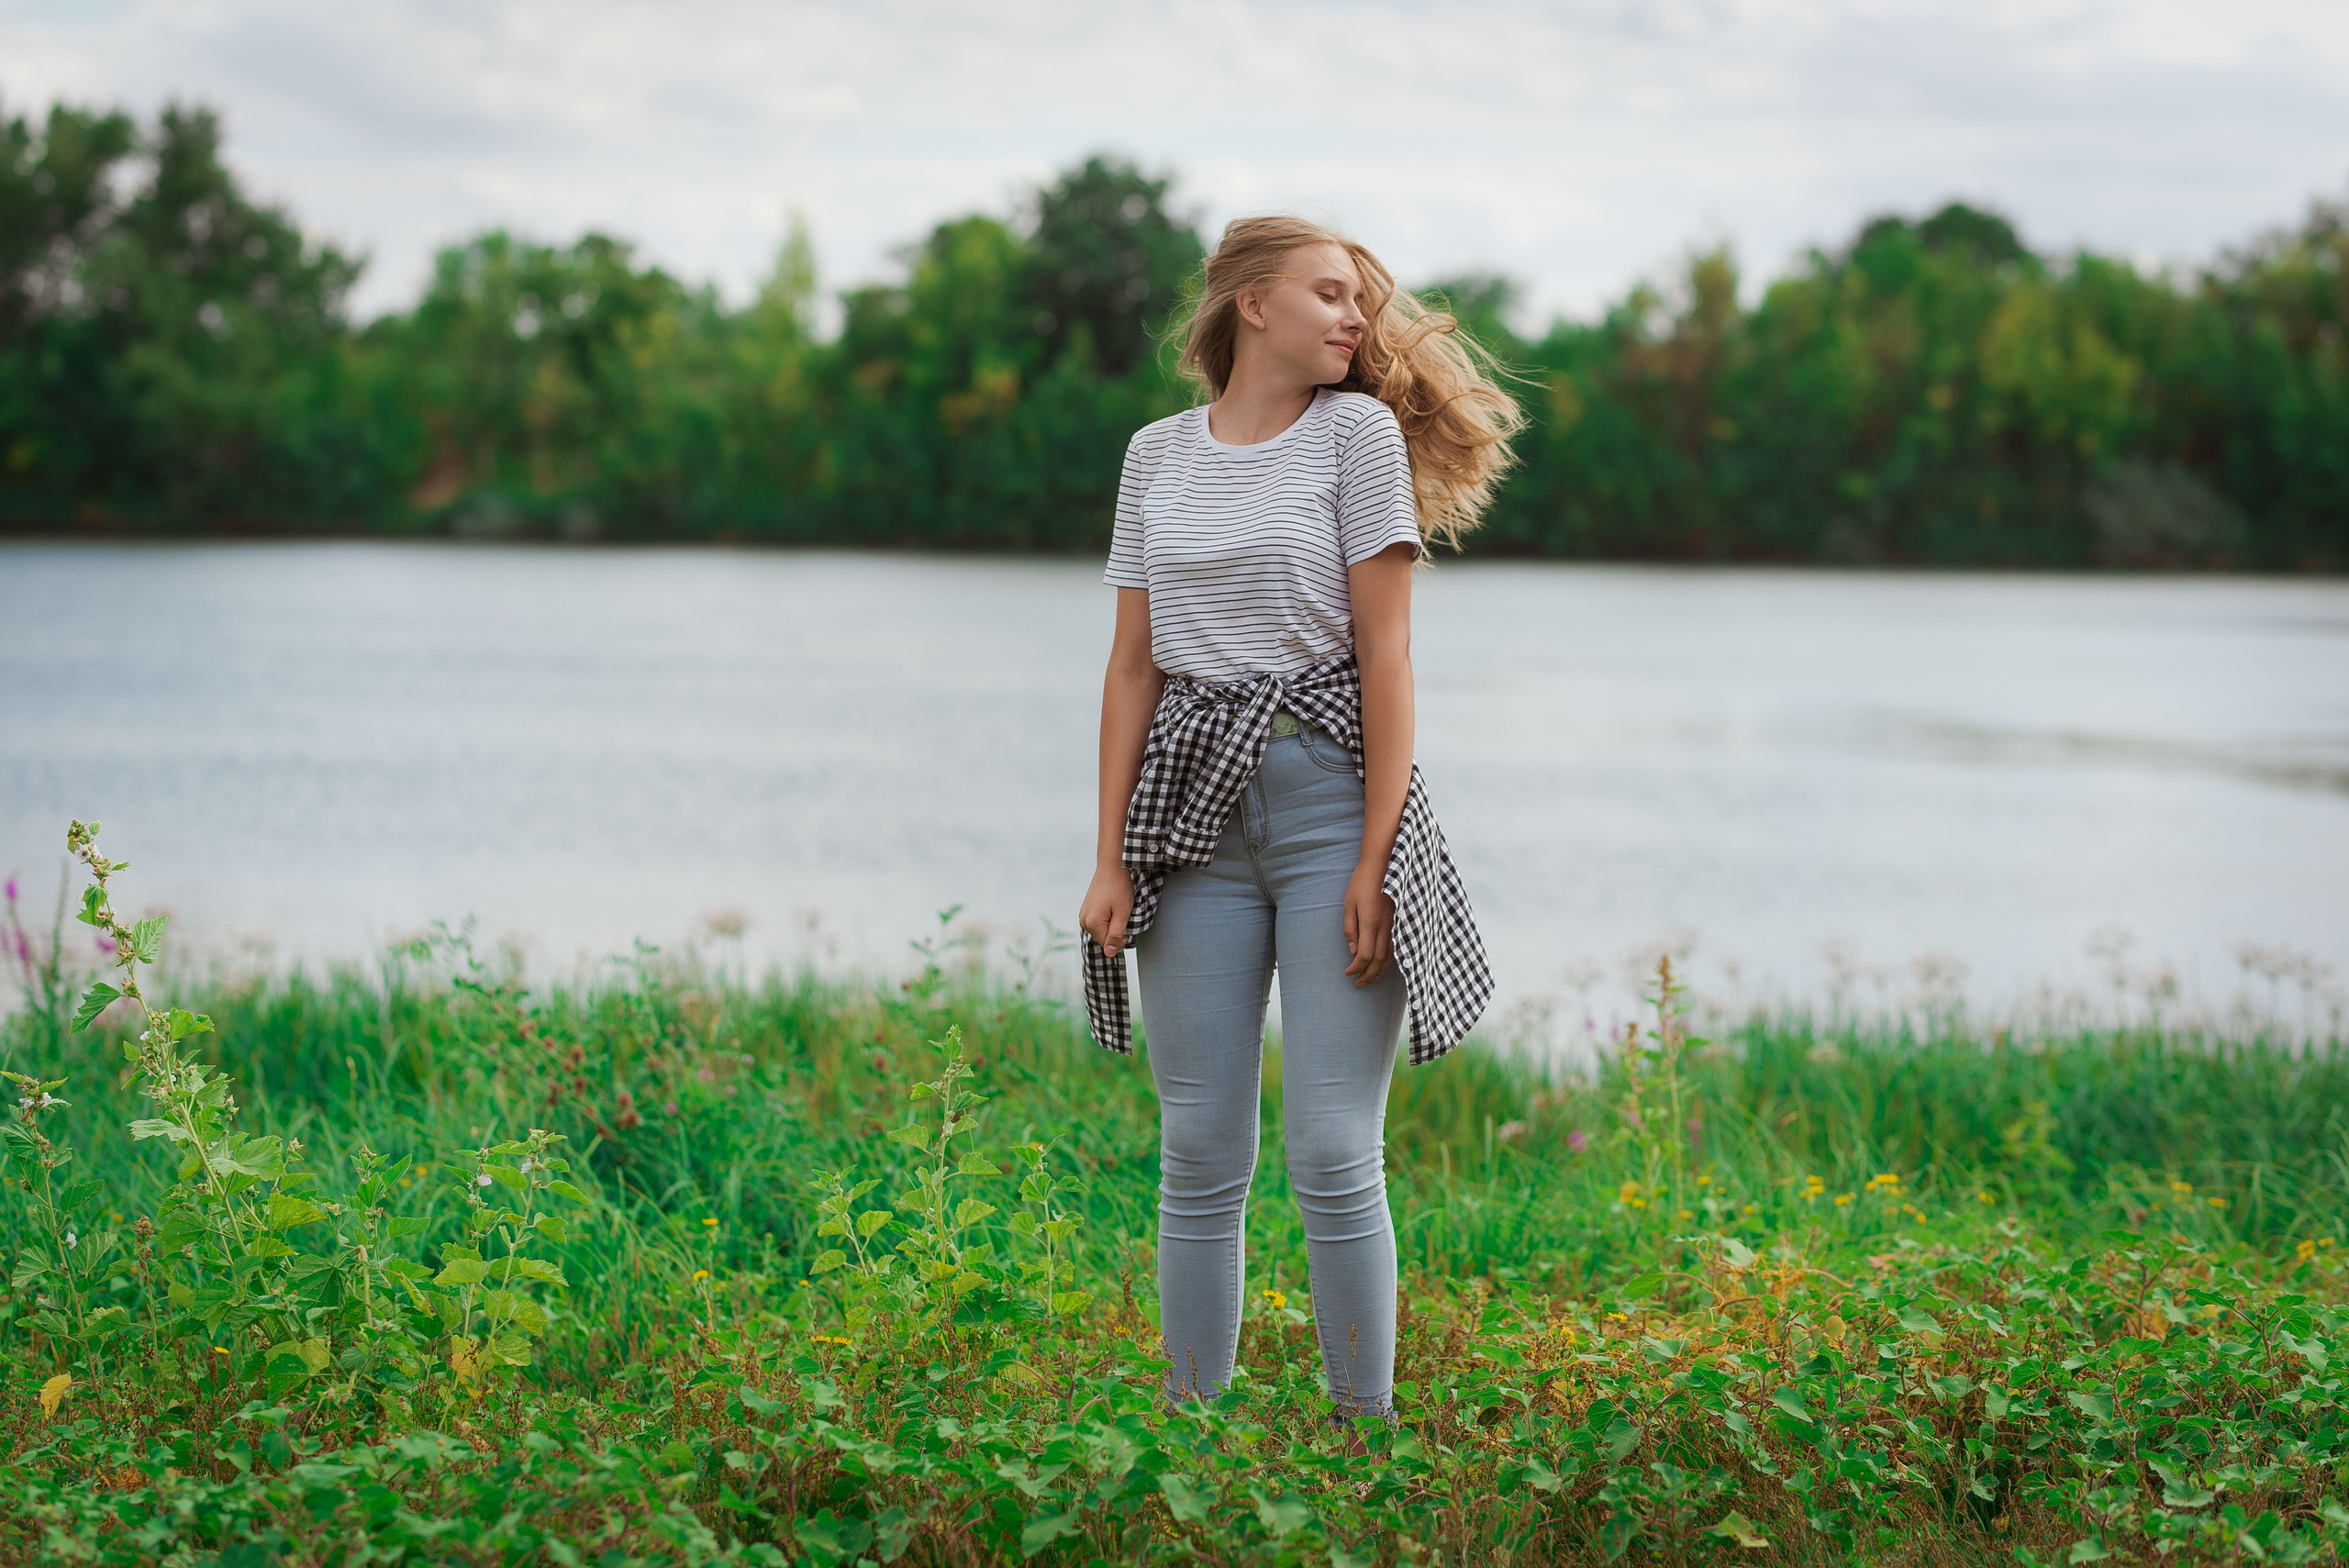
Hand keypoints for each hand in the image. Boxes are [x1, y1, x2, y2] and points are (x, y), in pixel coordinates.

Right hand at [1079, 864, 1136, 955]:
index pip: (1108, 945)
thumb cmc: (1120, 888)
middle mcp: (1083, 921)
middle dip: (1116, 931)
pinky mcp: (1085, 910)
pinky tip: (1111, 907)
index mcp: (1092, 923)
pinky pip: (1098, 923)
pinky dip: (1107, 920)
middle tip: (1123, 914)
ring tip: (1117, 909)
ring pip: (1101, 931)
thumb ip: (1115, 935)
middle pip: (1103, 939)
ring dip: (1112, 925)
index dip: (1122, 937)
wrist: (1112, 866)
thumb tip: (1109, 954)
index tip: (1127, 922)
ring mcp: (1083, 915)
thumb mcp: (1122, 913)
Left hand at [1342, 861, 1394, 987]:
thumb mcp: (1348, 905)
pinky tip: (1382, 966)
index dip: (1357, 968)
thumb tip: (1353, 951)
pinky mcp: (1396, 923)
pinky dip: (1388, 961)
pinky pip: (1394, 948)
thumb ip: (1350, 929)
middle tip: (1357, 984)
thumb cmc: (1361, 884)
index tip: (1347, 973)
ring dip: (1379, 971)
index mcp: (1370, 922)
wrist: (1380, 868)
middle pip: (1378, 959)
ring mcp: (1393, 925)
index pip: (1365, 954)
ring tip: (1369, 980)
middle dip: (1368, 974)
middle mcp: (1384, 927)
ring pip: (1389, 956)